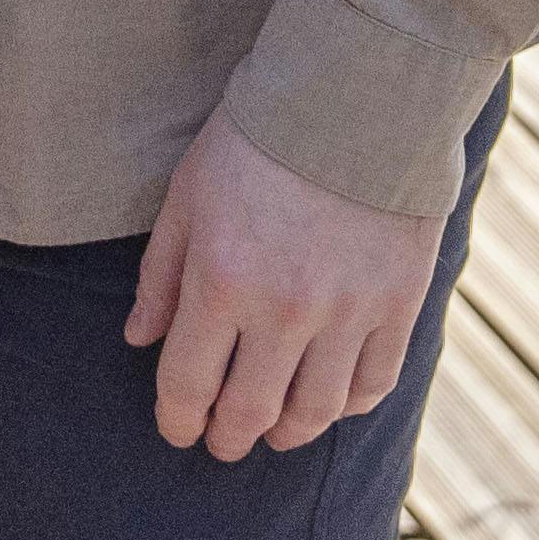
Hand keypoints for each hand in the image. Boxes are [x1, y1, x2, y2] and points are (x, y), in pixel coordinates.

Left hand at [127, 115, 445, 461]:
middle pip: (249, 413)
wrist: (355, 96)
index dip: (176, 420)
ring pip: (314, 413)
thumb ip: (162, 277)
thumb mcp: (187, 198)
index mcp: (221, 283)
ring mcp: (347, 313)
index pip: (187, 385)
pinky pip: (373, 384)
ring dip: (286, 433)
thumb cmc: (255, 142)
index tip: (176, 429)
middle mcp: (284, 311)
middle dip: (226, 439)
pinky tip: (329, 402)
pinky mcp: (398, 305)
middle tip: (220, 443)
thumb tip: (140, 341)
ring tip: (273, 430)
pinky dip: (347, 406)